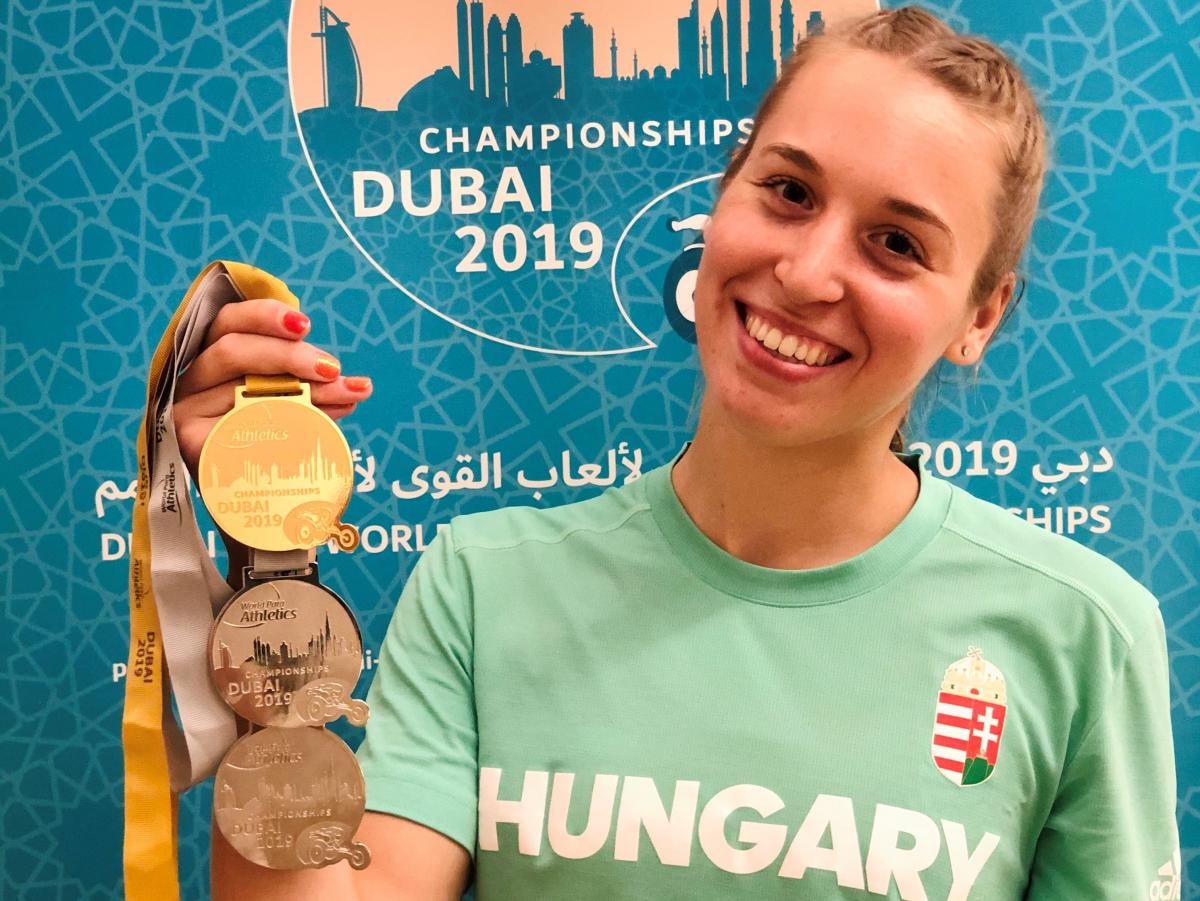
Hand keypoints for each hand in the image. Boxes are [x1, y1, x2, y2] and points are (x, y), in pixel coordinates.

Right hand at [173, 298, 372, 481]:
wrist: (259, 509)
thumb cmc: (277, 450)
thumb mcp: (295, 409)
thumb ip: (313, 391)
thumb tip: (357, 386)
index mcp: (213, 362)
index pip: (229, 323)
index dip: (265, 315)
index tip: (307, 325)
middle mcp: (194, 382)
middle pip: (231, 347)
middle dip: (289, 353)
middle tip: (332, 369)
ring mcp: (187, 411)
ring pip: (239, 383)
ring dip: (301, 387)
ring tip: (342, 393)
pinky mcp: (191, 441)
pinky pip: (238, 422)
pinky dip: (282, 420)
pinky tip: (316, 427)